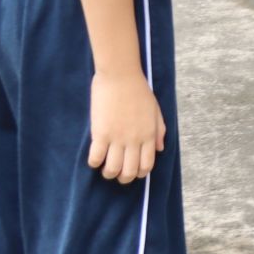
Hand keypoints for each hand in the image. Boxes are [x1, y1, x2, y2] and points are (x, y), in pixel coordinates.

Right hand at [89, 69, 165, 183]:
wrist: (121, 75)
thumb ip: (159, 130)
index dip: (139, 173)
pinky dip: (94, 163)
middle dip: (123, 178)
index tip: (132, 171)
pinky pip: (96, 157)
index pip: (146, 165)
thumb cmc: (138, 90)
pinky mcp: (101, 133)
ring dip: (108, 173)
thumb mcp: (155, 110)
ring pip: (113, 169)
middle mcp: (135, 140)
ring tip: (105, 168)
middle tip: (117, 173)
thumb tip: (160, 149)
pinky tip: (94, 158)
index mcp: (149, 134)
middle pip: (129, 172)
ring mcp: (117, 138)